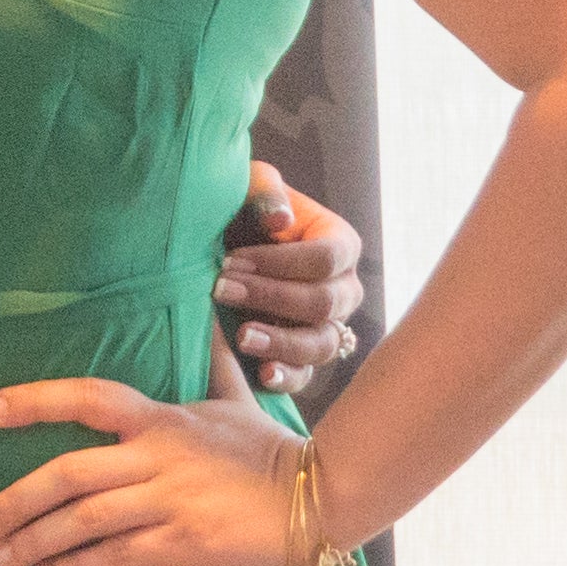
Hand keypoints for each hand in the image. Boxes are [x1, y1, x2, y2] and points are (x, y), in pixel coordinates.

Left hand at [0, 346, 297, 565]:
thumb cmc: (270, 450)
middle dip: (19, 498)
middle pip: (71, 472)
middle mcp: (157, 457)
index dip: (37, 401)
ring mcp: (171, 501)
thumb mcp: (235, 400)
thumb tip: (212, 306)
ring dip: (38, 540)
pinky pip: (119, 556)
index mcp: (161, 419)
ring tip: (3, 556)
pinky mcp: (186, 544)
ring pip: (87, 520)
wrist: (325, 499)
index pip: (88, 397)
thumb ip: (212, 362)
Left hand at [218, 158, 364, 393]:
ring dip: (282, 342)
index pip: (327, 258)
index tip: (231, 260)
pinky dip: (287, 377)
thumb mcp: (249, 188)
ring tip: (243, 337)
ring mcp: (329, 326)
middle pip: (324, 303)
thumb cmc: (242, 211)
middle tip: (222, 291)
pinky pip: (307, 376)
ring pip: (322, 344)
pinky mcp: (305, 357)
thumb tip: (280, 221)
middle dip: (271, 297)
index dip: (280, 262)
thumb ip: (265, 194)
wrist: (222, 245)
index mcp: (340, 244)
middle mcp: (344, 289)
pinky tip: (263, 374)